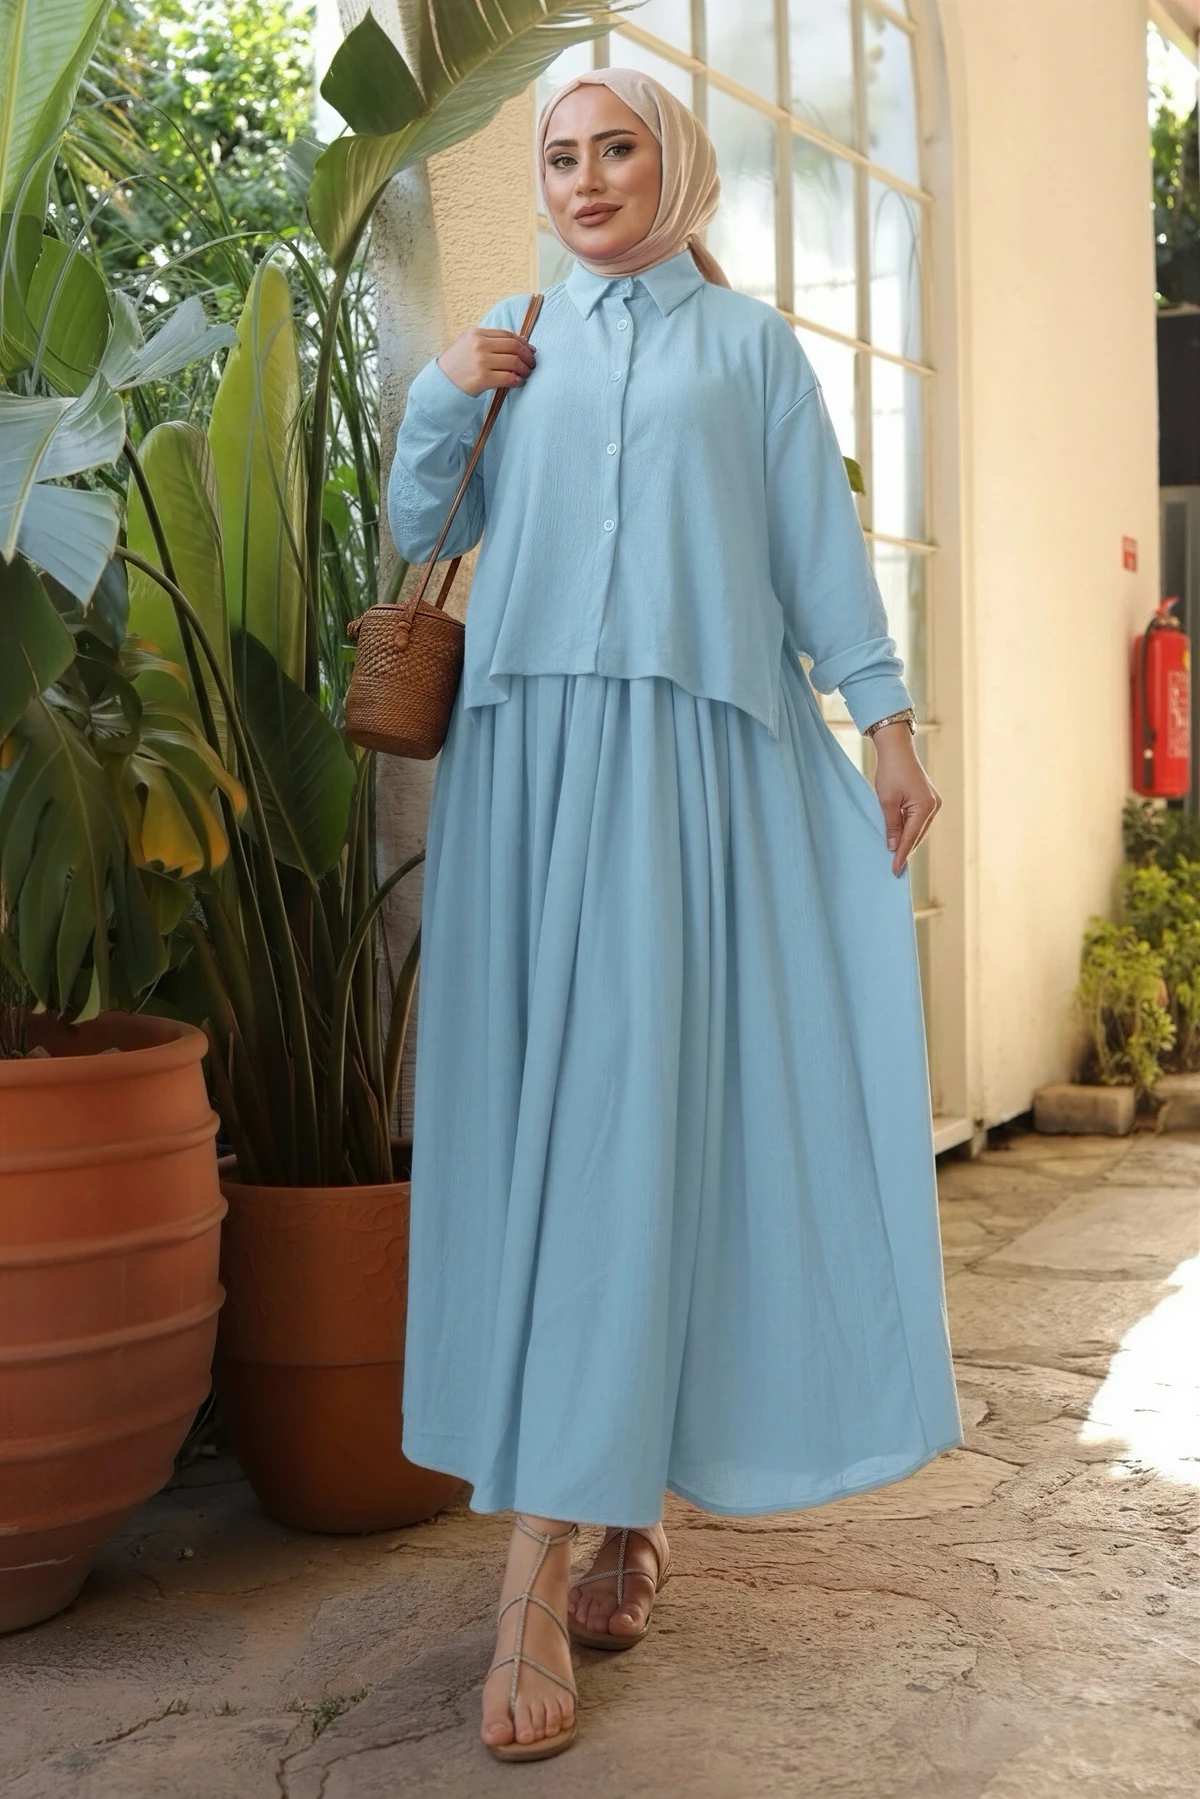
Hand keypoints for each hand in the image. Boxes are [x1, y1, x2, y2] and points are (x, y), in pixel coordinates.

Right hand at [437, 326, 535, 396]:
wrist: (440, 383)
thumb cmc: (457, 365)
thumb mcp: (467, 344)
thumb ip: (488, 340)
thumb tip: (518, 341)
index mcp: (476, 333)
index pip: (507, 334)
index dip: (523, 342)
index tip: (530, 350)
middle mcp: (479, 345)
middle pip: (514, 347)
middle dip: (527, 356)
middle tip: (532, 364)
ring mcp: (481, 361)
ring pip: (514, 362)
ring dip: (525, 369)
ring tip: (526, 374)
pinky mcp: (482, 378)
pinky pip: (508, 378)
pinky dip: (518, 380)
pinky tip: (519, 383)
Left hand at [870, 725, 940, 875]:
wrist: (897, 749)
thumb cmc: (890, 771)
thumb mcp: (886, 801)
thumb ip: (891, 826)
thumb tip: (894, 847)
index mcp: (925, 807)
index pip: (911, 837)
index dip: (901, 854)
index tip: (894, 870)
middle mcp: (934, 806)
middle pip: (918, 835)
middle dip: (906, 850)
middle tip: (894, 868)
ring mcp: (933, 803)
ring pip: (919, 829)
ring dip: (908, 841)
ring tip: (897, 857)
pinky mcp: (929, 800)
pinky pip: (919, 821)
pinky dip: (910, 830)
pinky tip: (901, 838)